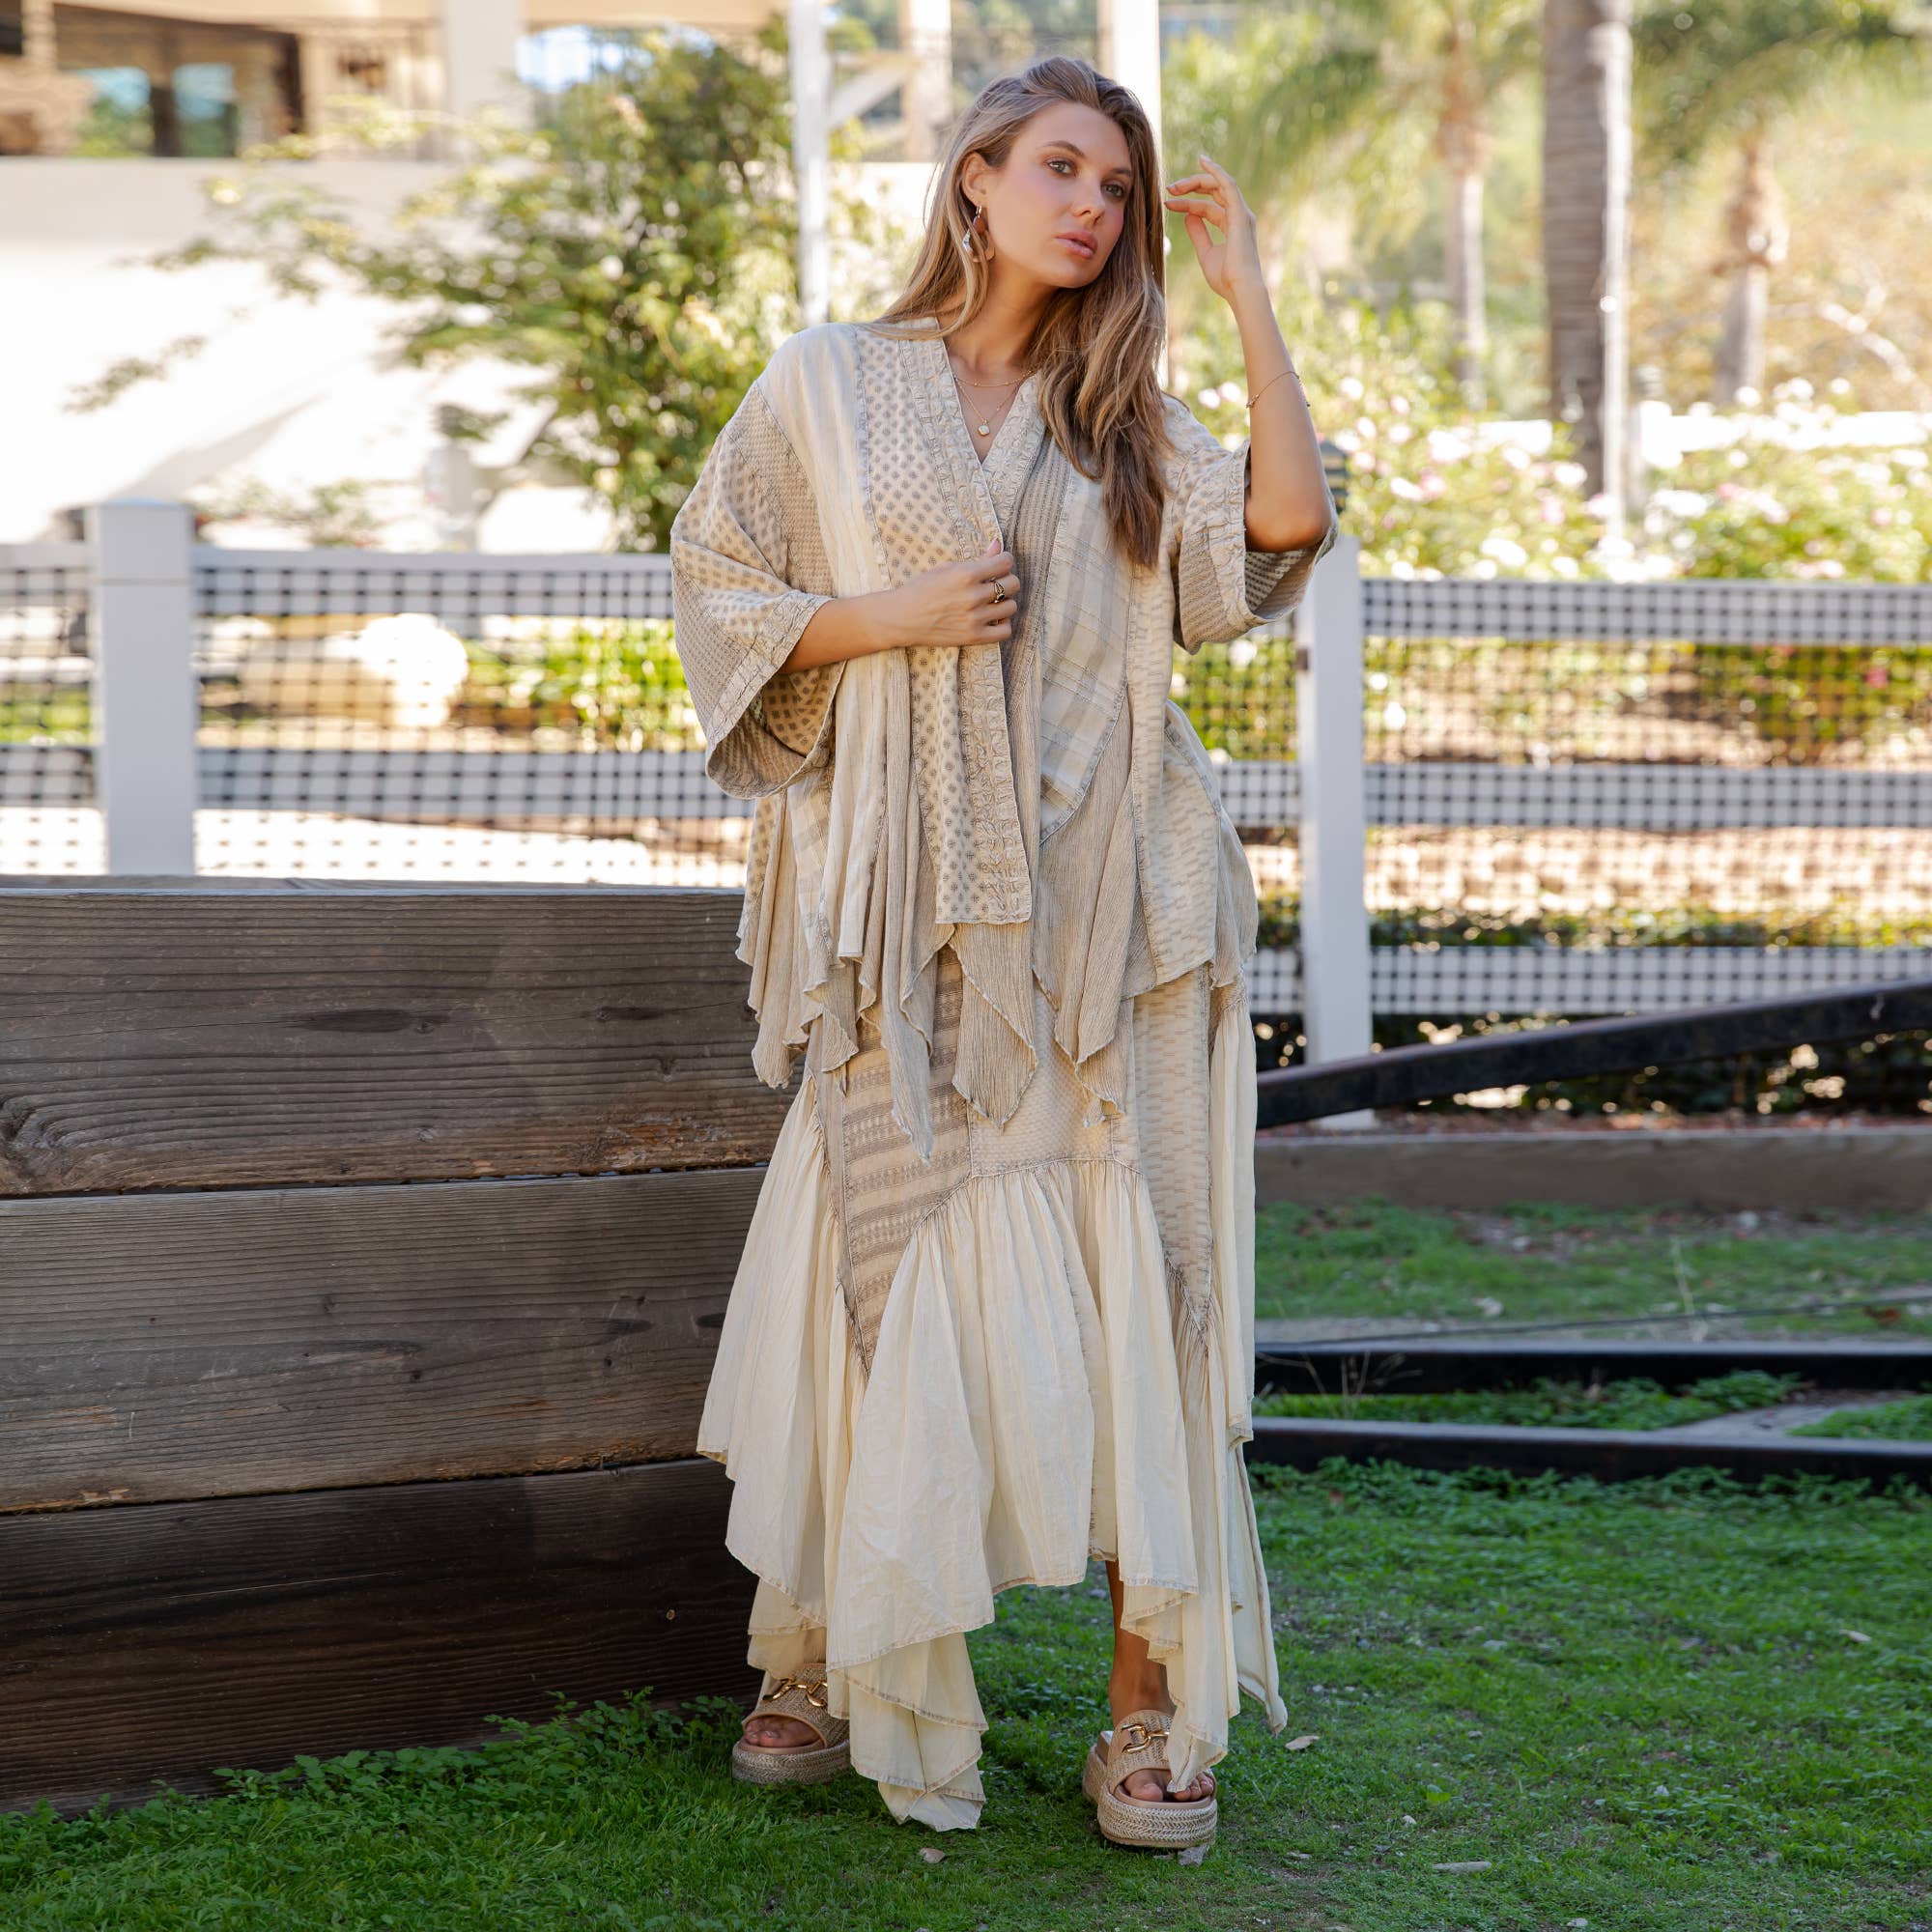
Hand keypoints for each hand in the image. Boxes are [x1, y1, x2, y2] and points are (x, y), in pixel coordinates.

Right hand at [876, 538, 1019, 651]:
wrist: (901, 618)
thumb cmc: (922, 589)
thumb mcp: (946, 568)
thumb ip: (976, 558)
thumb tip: (997, 544)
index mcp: (966, 574)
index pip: (1005, 562)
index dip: (1005, 560)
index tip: (999, 563)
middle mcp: (973, 596)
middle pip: (1014, 584)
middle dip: (1007, 579)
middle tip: (995, 582)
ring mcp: (974, 619)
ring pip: (1011, 606)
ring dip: (1005, 601)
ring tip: (992, 601)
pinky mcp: (973, 637)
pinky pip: (1005, 631)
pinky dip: (1003, 624)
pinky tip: (992, 619)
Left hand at [1162, 153, 1265, 303]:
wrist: (1240, 289)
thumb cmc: (1226, 278)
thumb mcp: (1206, 253)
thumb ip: (1198, 233)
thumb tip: (1188, 216)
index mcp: (1232, 226)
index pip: (1207, 207)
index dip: (1187, 204)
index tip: (1167, 204)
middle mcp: (1238, 216)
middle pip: (1213, 192)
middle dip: (1190, 188)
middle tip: (1169, 189)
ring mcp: (1241, 213)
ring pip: (1218, 185)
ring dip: (1196, 181)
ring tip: (1175, 185)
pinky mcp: (1240, 213)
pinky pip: (1228, 185)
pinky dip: (1216, 172)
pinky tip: (1203, 161)